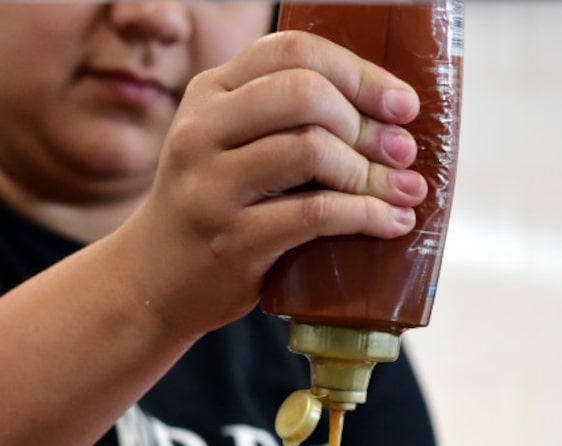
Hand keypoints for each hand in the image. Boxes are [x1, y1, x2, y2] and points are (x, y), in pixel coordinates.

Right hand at [123, 30, 428, 336]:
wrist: (155, 279)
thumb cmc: (215, 208)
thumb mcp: (230, 144)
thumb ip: (284, 118)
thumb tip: (387, 115)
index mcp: (209, 92)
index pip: (292, 51)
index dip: (359, 72)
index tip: (402, 104)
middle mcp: (203, 130)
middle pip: (305, 93)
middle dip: (368, 123)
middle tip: (403, 152)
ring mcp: (213, 185)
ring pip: (312, 148)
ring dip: (372, 172)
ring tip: (405, 191)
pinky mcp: (233, 239)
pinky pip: (316, 213)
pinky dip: (367, 215)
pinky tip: (392, 223)